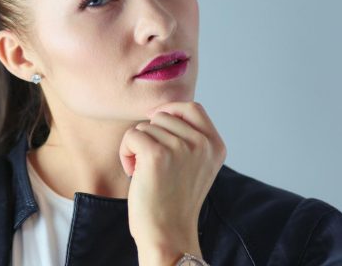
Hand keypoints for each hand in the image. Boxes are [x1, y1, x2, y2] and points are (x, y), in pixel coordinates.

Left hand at [118, 101, 225, 264]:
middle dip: (149, 135)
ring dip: (136, 147)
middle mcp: (202, 144)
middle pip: (162, 115)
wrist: (168, 233)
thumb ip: (188, 139)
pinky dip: (125, 153)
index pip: (191, 107)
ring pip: (144, 126)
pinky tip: (134, 174)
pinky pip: (131, 136)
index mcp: (215, 145)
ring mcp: (181, 147)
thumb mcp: (193, 166)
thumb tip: (161, 111)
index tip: (157, 132)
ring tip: (145, 172)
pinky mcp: (157, 154)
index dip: (169, 112)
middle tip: (151, 163)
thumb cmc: (173, 201)